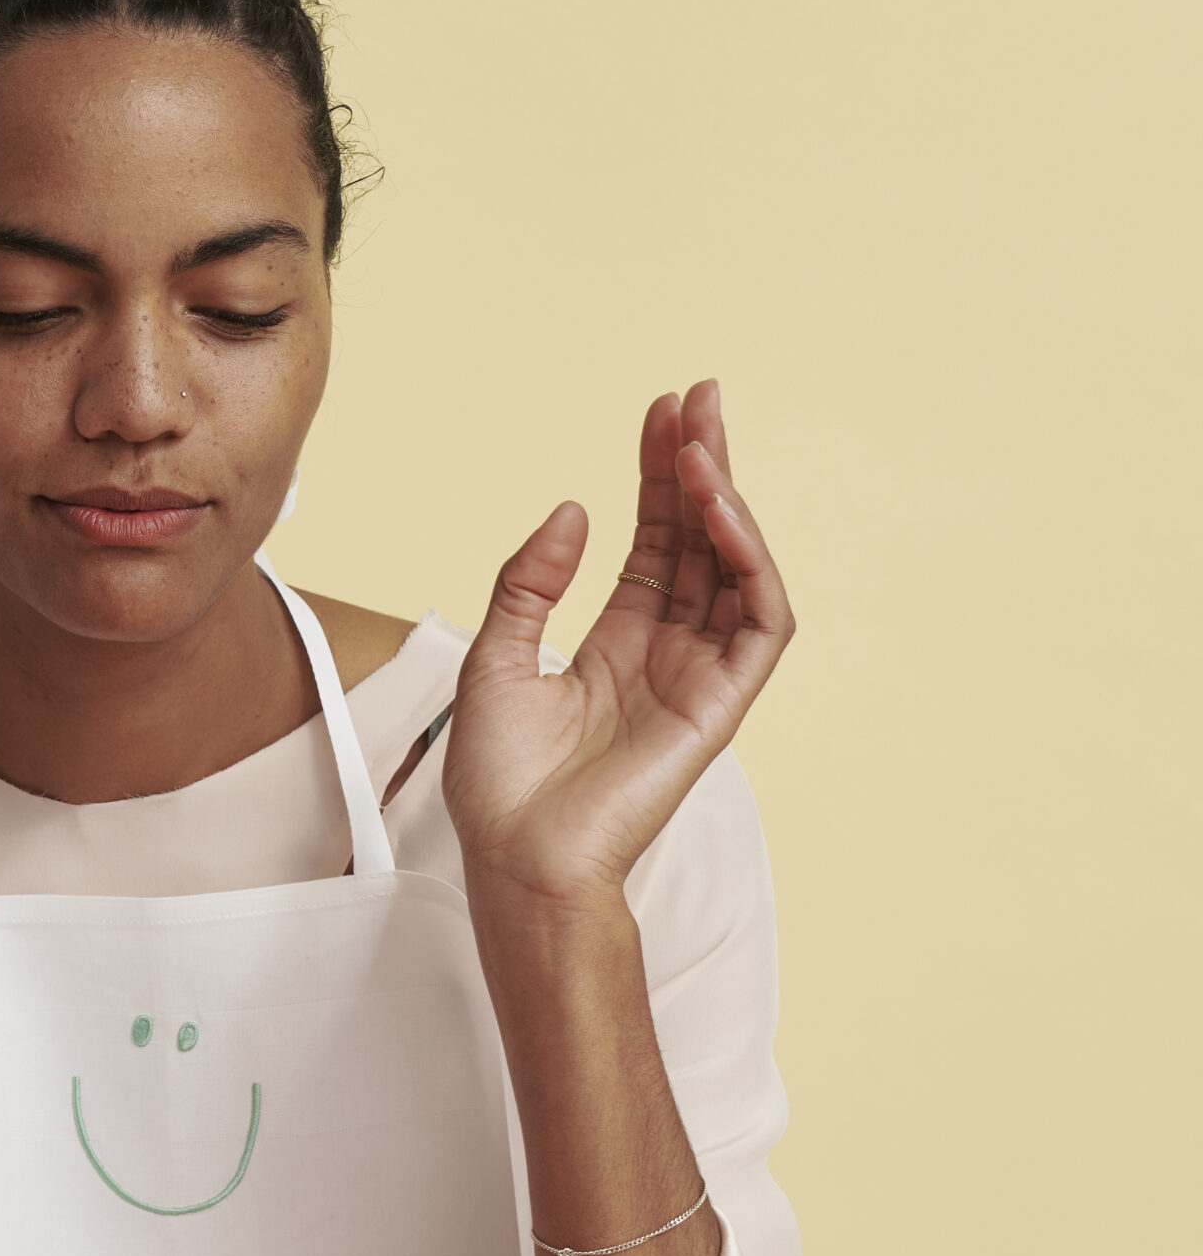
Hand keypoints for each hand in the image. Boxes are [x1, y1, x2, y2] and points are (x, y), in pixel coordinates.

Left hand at [442, 382, 793, 914]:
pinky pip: (760, 622)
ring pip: (736, 570)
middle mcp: (666, 655)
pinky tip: (718, 511)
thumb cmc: (500, 784)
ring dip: (725, 501)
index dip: (658, 477)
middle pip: (700, 542)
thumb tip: (572, 509)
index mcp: (617, 646)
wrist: (516, 858)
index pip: (656, 543)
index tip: (657, 412)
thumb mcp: (495, 658)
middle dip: (700, 466)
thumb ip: (529, 583)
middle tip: (694, 397)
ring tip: (700, 443)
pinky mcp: (721, 706)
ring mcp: (698, 678)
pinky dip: (750, 561)